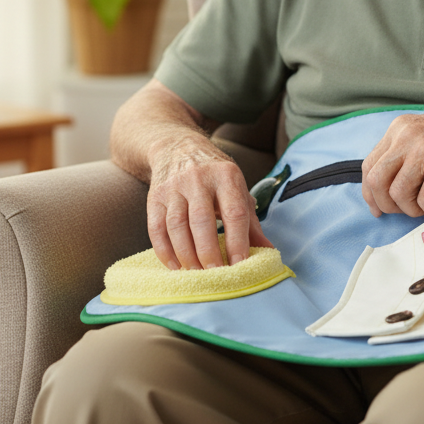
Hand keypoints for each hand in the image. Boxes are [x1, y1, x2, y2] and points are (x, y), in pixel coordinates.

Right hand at [145, 149, 273, 270]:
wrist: (178, 148)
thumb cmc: (215, 176)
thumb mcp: (237, 190)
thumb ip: (250, 222)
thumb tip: (268, 251)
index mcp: (226, 176)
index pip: (234, 212)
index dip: (237, 241)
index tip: (240, 265)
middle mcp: (198, 179)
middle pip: (202, 220)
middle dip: (209, 252)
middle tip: (216, 275)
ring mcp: (174, 187)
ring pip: (177, 226)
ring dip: (186, 255)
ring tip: (197, 274)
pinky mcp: (155, 197)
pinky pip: (156, 228)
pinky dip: (164, 251)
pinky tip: (175, 266)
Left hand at [361, 106, 423, 217]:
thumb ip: (404, 153)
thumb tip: (384, 186)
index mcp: (400, 128)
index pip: (369, 165)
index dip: (370, 193)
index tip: (378, 207)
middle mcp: (408, 136)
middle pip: (377, 182)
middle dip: (387, 205)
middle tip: (405, 211)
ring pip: (399, 195)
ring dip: (413, 209)